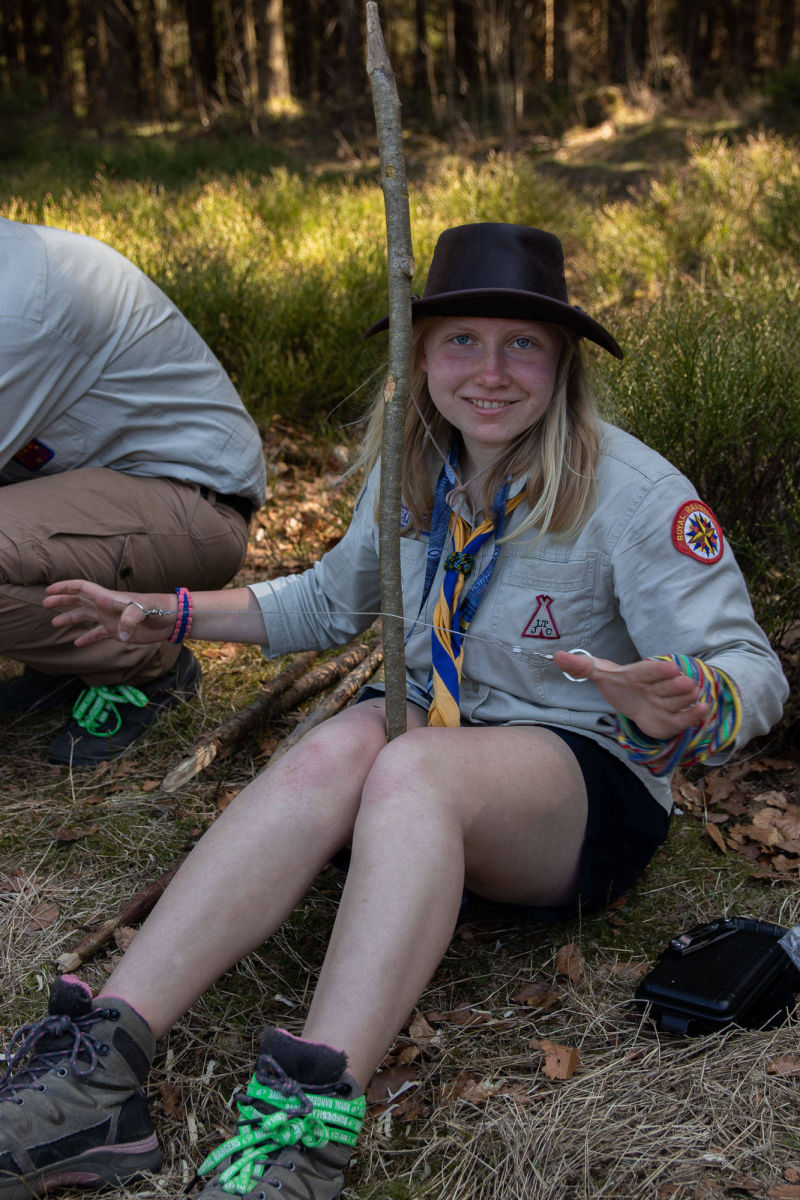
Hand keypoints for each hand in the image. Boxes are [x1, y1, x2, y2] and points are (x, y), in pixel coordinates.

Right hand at [44, 580, 175, 646]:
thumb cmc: (157, 609)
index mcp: (108, 598)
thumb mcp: (142, 611)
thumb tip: (120, 634)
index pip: (81, 588)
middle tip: (45, 604)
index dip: (65, 587)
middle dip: (61, 601)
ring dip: (70, 618)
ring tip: (54, 623)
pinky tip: (77, 643)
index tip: (49, 590)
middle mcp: (106, 606)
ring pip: (85, 616)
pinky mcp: (117, 631)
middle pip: (78, 600)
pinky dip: (87, 638)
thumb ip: (129, 619)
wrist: (170, 619)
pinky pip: (98, 633)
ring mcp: (110, 618)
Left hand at [553, 650, 709, 739]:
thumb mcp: (598, 674)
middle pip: (669, 685)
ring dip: (686, 698)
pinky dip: (694, 714)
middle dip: (676, 685)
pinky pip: (685, 717)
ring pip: (679, 699)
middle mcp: (657, 686)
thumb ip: (580, 665)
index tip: (671, 666)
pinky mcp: (672, 718)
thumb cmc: (617, 684)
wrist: (632, 700)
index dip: (659, 669)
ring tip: (693, 695)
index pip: (650, 670)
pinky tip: (703, 709)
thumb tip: (555, 655)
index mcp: (639, 673)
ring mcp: (667, 701)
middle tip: (684, 683)